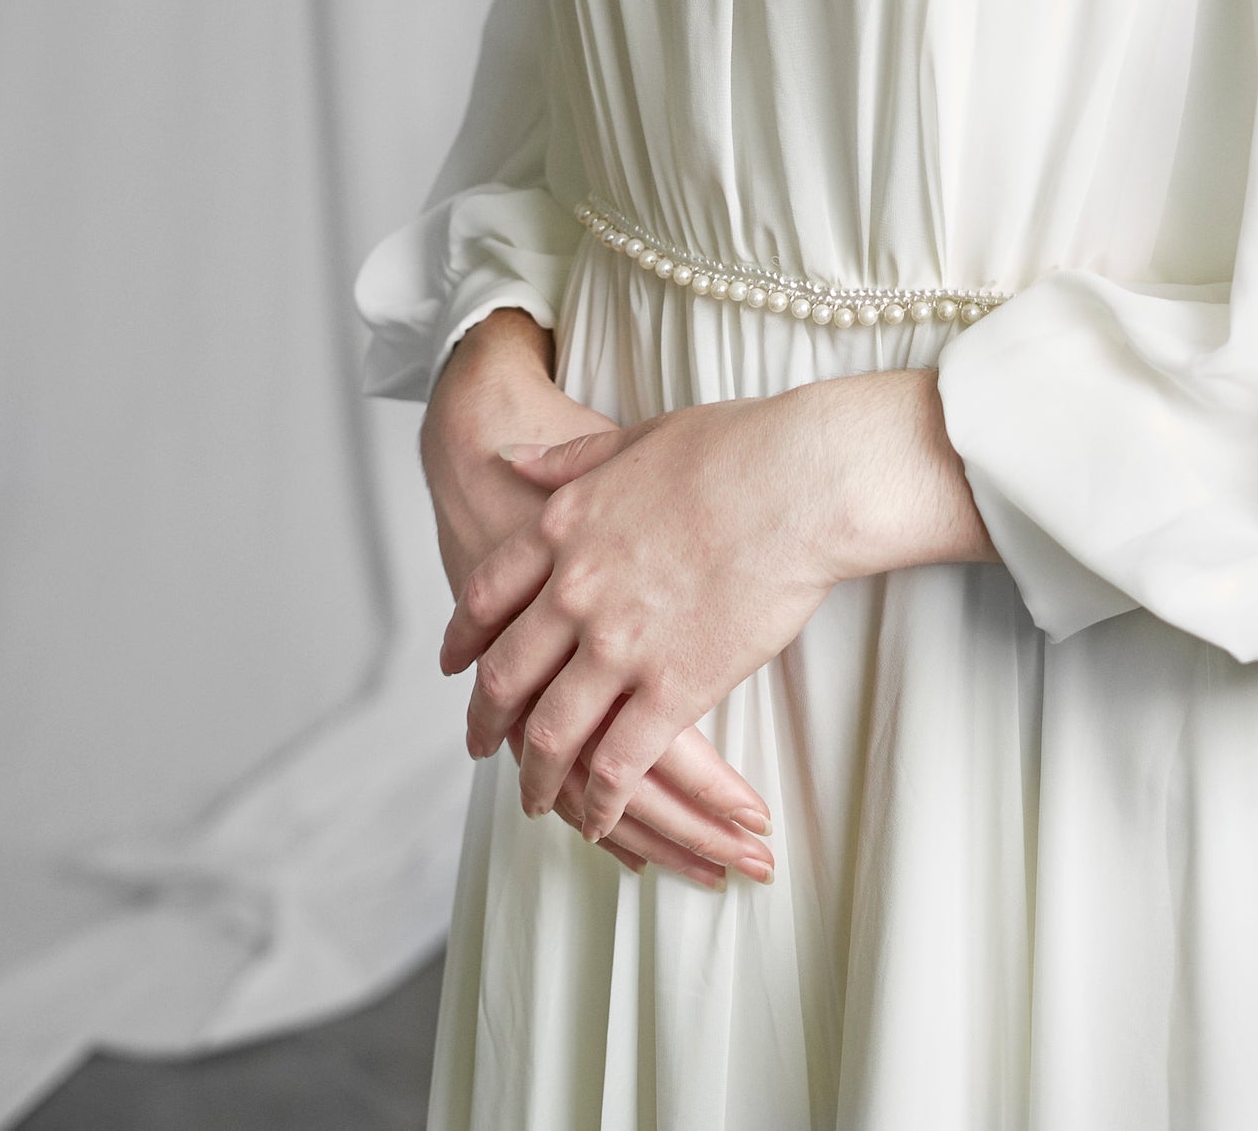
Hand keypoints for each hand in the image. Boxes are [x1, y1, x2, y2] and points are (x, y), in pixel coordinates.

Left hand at [442, 369, 995, 847]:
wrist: (801, 481)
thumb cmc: (732, 447)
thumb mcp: (632, 440)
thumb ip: (565, 460)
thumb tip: (510, 457)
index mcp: (562, 528)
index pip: (486, 598)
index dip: (463, 640)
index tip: (457, 668)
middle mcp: (575, 592)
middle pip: (505, 675)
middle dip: (486, 722)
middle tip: (481, 746)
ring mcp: (620, 644)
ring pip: (552, 732)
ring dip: (536, 776)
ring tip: (534, 798)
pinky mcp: (673, 688)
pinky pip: (618, 762)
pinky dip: (601, 799)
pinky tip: (599, 817)